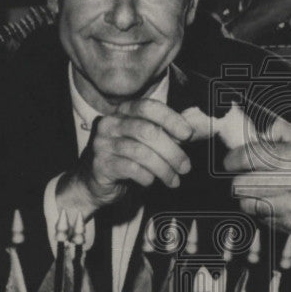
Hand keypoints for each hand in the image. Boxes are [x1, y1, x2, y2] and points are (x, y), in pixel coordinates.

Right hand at [57, 99, 193, 218]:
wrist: (92, 183)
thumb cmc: (125, 160)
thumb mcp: (146, 144)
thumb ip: (169, 135)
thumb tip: (199, 130)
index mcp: (123, 112)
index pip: (148, 107)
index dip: (170, 119)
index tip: (188, 134)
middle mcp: (110, 124)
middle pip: (147, 131)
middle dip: (172, 151)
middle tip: (185, 167)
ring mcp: (102, 143)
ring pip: (141, 152)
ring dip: (163, 168)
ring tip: (173, 180)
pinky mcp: (100, 164)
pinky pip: (130, 168)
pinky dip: (145, 176)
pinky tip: (150, 181)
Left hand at [223, 140, 290, 246]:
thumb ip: (283, 133)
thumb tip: (259, 128)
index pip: (243, 157)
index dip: (232, 158)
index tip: (233, 160)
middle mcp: (287, 183)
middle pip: (238, 184)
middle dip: (240, 179)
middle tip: (250, 175)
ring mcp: (286, 208)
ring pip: (245, 204)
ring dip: (249, 197)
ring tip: (264, 190)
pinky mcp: (287, 225)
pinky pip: (260, 219)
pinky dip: (263, 211)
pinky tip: (279, 203)